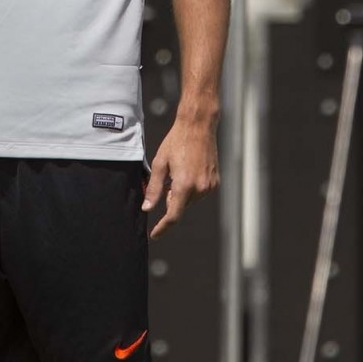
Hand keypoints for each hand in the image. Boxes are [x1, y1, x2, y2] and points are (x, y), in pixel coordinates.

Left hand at [142, 117, 219, 238]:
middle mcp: (199, 188)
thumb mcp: (159, 164)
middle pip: (180, 206)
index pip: (172, 216)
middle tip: (167, 179)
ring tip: (179, 170)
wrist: (198, 127)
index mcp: (184, 185)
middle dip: (170, 199)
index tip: (154, 234)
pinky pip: (199, 193)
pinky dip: (191, 188)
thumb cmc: (177, 142)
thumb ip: (153, 189)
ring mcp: (210, 186)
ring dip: (181, 193)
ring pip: (189, 200)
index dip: (162, 227)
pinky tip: (189, 170)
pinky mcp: (215, 182)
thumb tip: (147, 208)